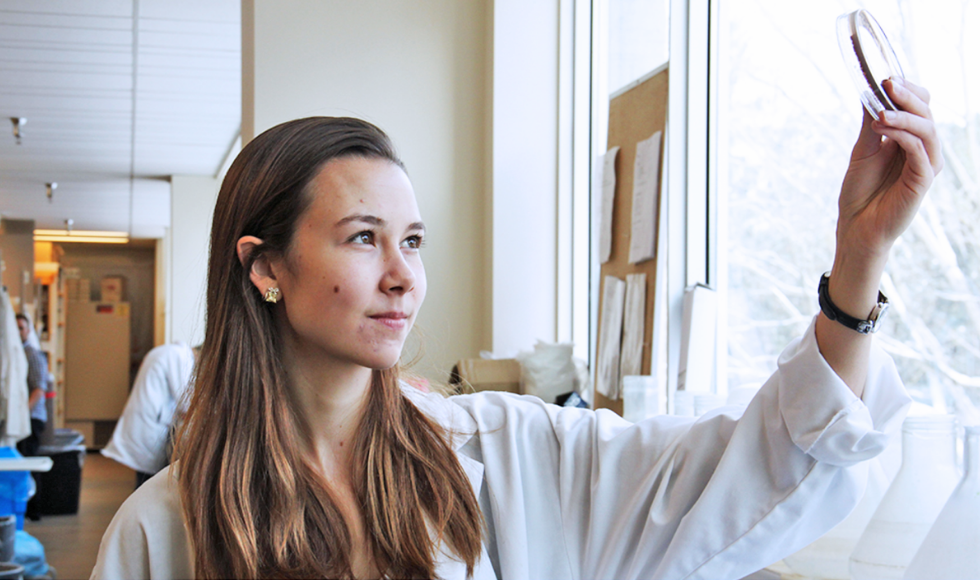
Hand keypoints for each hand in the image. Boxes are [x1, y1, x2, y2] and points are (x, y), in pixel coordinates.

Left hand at [836, 78, 943, 265]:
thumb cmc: (860, 192)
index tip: (885, 78)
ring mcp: (925, 164)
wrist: (856, 227)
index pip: (920, 106)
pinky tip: (883, 129)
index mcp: (910, 140)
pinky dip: (903, 136)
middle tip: (886, 84)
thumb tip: (869, 92)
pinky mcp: (922, 180)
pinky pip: (919, 151)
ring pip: (928, 129)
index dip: (907, 90)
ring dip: (904, 116)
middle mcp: (922, 150)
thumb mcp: (863, 150)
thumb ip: (870, 124)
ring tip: (880, 111)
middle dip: (907, 96)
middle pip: (926, 113)